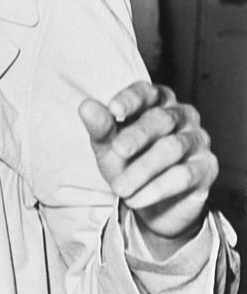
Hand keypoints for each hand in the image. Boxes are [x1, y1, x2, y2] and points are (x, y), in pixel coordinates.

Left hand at [79, 81, 216, 258]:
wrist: (150, 201)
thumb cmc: (127, 161)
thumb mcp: (108, 145)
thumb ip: (100, 127)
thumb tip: (86, 107)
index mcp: (156, 101)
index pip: (146, 92)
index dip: (131, 99)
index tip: (114, 110)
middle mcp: (181, 115)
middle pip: (161, 119)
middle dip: (136, 135)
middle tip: (117, 151)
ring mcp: (197, 140)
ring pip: (172, 148)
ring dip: (143, 169)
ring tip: (119, 188)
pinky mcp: (207, 167)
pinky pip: (185, 174)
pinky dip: (158, 188)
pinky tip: (137, 199)